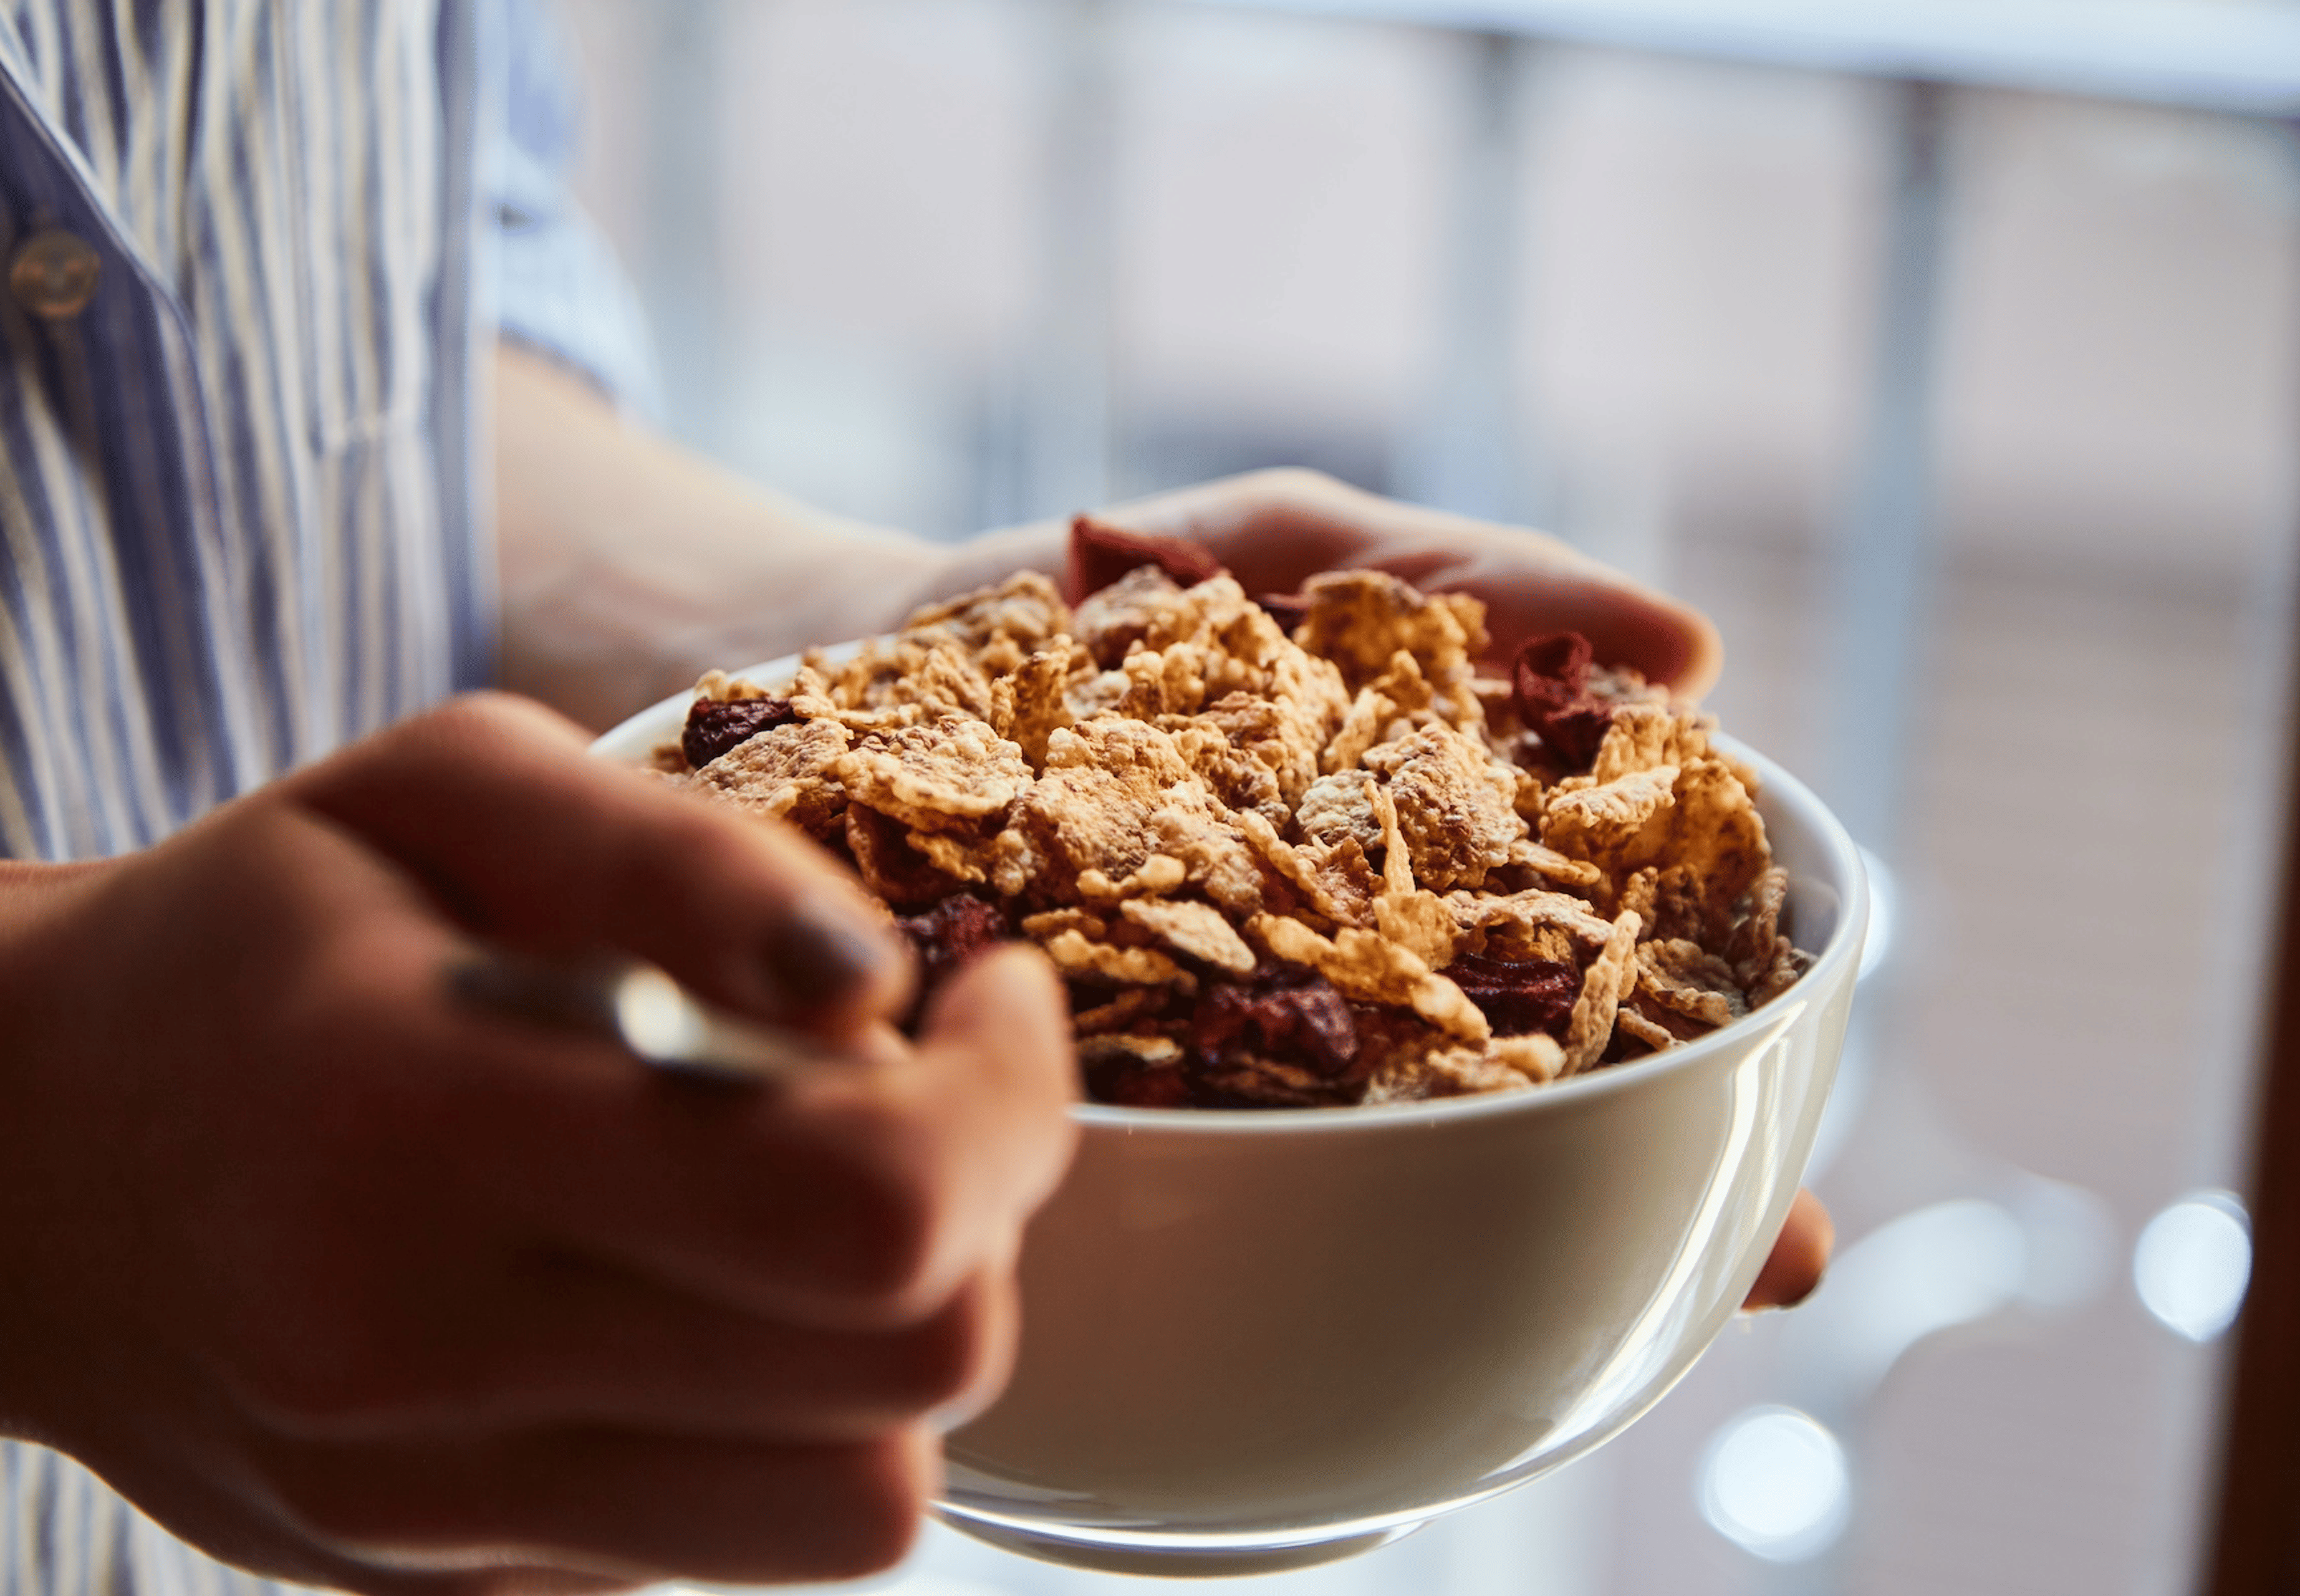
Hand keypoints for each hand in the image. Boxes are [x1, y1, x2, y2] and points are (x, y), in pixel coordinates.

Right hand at [0, 695, 1076, 1593]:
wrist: (16, 1165)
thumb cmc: (250, 938)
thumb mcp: (441, 789)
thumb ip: (677, 858)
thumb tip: (879, 982)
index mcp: (417, 1122)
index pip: (861, 1198)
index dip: (1008, 1094)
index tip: (987, 995)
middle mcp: (428, 1359)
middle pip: (917, 1365)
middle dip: (986, 1207)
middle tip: (911, 1091)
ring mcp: (445, 1509)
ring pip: (866, 1499)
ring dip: (901, 1334)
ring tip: (812, 1203)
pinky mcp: (465, 1582)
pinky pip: (746, 1539)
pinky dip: (788, 1416)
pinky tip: (694, 1291)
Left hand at [942, 468, 1821, 1306]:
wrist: (819, 657)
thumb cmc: (1076, 595)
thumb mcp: (1280, 550)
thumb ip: (1458, 580)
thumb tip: (1691, 647)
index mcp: (1403, 884)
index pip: (1600, 994)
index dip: (1717, 1093)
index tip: (1791, 1211)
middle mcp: (1321, 1002)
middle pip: (1515, 1115)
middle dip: (1636, 1191)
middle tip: (1756, 1272)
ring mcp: (1190, 1068)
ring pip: (1358, 1177)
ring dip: (1469, 1232)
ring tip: (1576, 1307)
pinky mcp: (1052, 1094)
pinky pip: (1153, 1170)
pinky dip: (1222, 1213)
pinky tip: (1279, 1262)